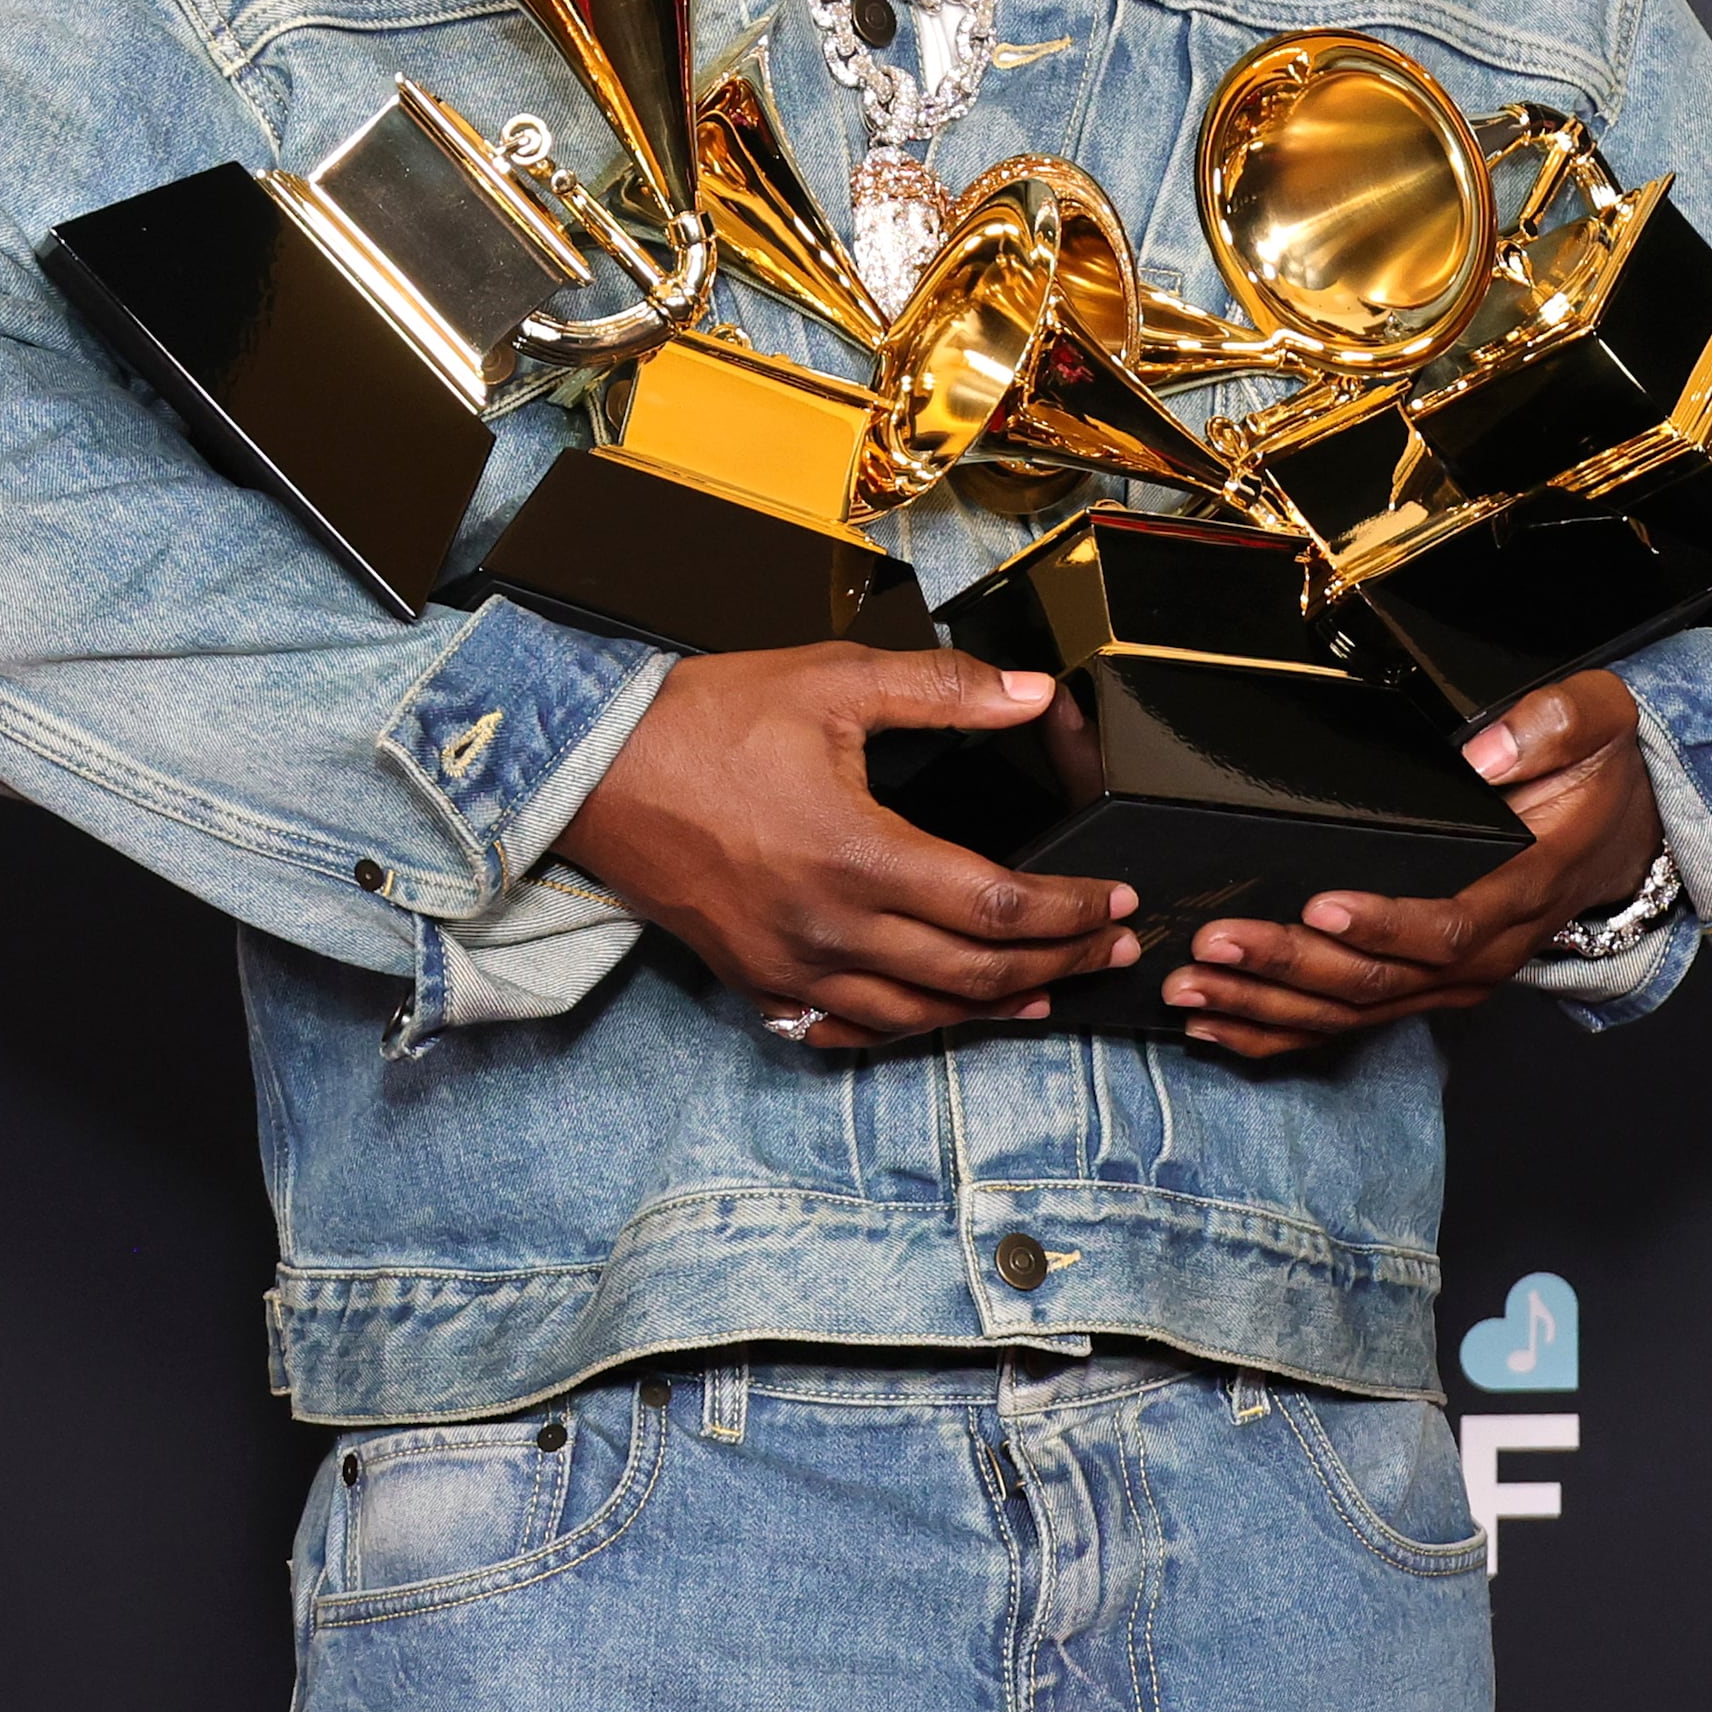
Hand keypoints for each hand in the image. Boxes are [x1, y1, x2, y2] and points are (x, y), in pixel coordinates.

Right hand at [555, 645, 1142, 1048]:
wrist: (593, 772)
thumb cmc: (706, 719)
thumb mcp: (832, 679)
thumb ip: (943, 690)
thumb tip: (1033, 695)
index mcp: (860, 855)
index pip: (999, 905)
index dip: (1072, 910)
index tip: (1117, 900)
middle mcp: (830, 929)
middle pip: (975, 972)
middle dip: (1059, 963)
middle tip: (1112, 947)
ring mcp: (792, 968)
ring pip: (920, 1015)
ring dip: (996, 1007)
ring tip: (1049, 990)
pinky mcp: (757, 982)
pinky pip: (850, 1031)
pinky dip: (909, 1028)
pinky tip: (940, 1015)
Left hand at [1165, 668, 1666, 1057]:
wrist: (1624, 836)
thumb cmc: (1598, 779)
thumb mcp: (1598, 721)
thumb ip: (1550, 727)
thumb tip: (1481, 753)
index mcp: (1523, 888)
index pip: (1449, 924)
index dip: (1386, 924)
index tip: (1322, 907)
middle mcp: (1484, 950)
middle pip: (1382, 980)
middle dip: (1292, 965)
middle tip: (1218, 942)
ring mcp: (1452, 979)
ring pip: (1354, 1010)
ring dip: (1268, 1004)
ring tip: (1192, 988)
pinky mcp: (1424, 987)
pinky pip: (1348, 1023)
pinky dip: (1280, 1031)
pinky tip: (1216, 1026)